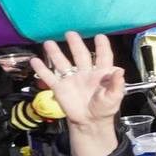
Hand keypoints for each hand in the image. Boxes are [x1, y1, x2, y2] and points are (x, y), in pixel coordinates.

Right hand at [36, 33, 127, 152]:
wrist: (90, 123)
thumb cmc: (105, 109)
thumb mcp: (114, 96)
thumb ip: (117, 83)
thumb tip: (120, 70)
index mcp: (101, 73)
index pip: (103, 56)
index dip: (102, 46)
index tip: (100, 36)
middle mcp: (85, 73)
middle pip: (80, 55)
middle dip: (75, 44)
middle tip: (70, 33)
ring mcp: (72, 80)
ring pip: (62, 63)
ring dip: (55, 53)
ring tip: (48, 42)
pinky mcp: (60, 88)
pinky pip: (49, 76)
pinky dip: (42, 68)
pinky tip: (35, 60)